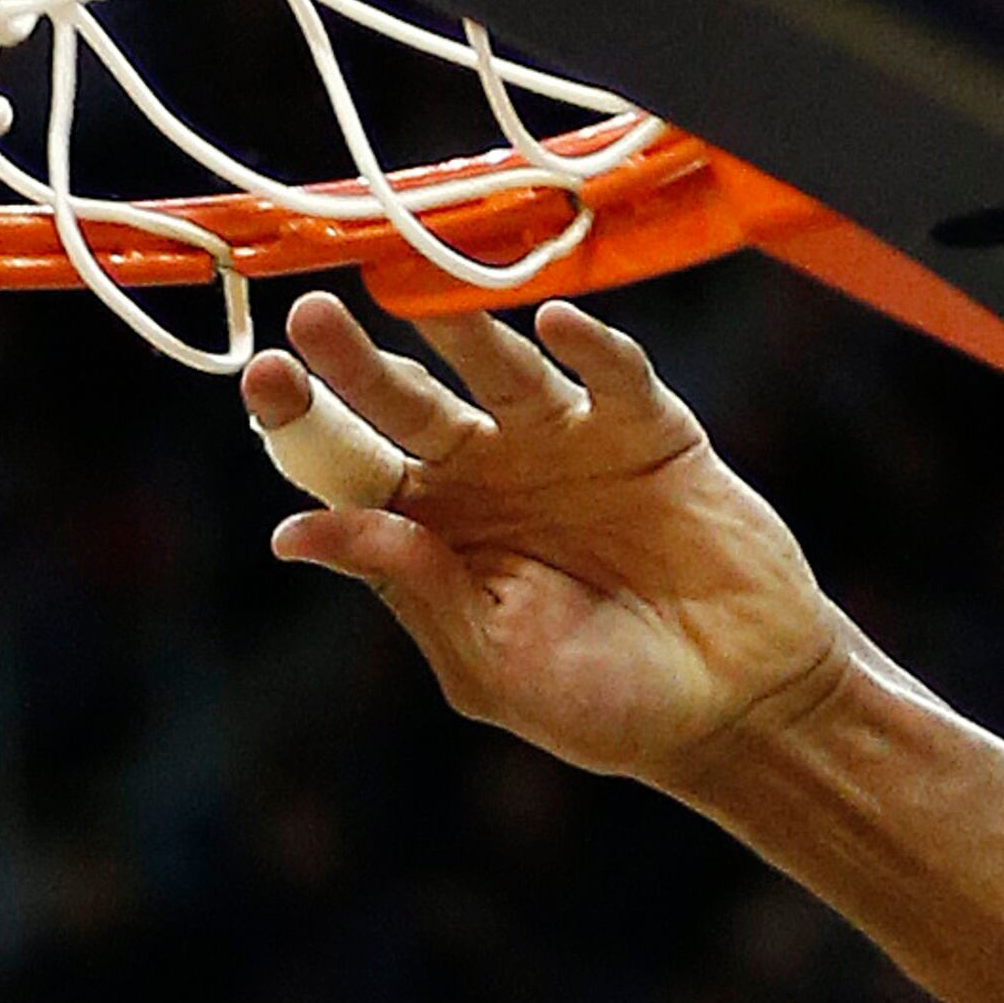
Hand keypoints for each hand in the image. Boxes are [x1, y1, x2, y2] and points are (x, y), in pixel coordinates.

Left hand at [240, 294, 849, 787]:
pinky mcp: (645, 427)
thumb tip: (296, 531)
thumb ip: (410, 587)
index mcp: (429, 531)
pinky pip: (611, 375)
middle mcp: (483, 471)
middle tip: (312, 318)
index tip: (266, 382)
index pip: (347, 465)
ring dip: (458, 329)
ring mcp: (562, 441)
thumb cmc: (607, 704)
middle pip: (404, 401)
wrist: (737, 707)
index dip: (302, 423)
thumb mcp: (492, 663)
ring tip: (415, 294)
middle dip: (356, 361)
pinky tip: (553, 325)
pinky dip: (588, 347)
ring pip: (498, 368)